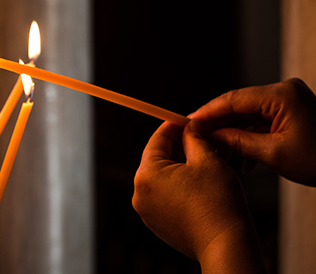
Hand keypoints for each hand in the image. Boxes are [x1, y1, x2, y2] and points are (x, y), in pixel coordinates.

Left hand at [133, 121, 264, 272]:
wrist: (225, 245)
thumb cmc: (218, 201)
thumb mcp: (207, 159)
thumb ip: (193, 138)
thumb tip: (189, 126)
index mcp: (146, 174)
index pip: (157, 140)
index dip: (173, 126)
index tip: (186, 120)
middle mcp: (139, 193)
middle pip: (157, 159)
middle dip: (178, 147)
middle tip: (197, 137)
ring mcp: (146, 211)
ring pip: (162, 178)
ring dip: (179, 167)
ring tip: (201, 158)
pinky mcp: (157, 224)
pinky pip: (165, 196)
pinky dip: (178, 186)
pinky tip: (198, 181)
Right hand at [190, 78, 315, 185]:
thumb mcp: (274, 154)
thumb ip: (237, 141)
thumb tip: (207, 135)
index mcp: (281, 95)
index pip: (232, 99)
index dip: (206, 113)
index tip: (186, 124)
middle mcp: (283, 92)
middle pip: (237, 106)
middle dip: (217, 126)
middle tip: (196, 141)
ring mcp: (287, 101)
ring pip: (247, 116)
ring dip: (232, 136)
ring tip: (218, 156)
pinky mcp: (289, 112)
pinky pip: (260, 122)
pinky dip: (248, 138)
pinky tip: (240, 159)